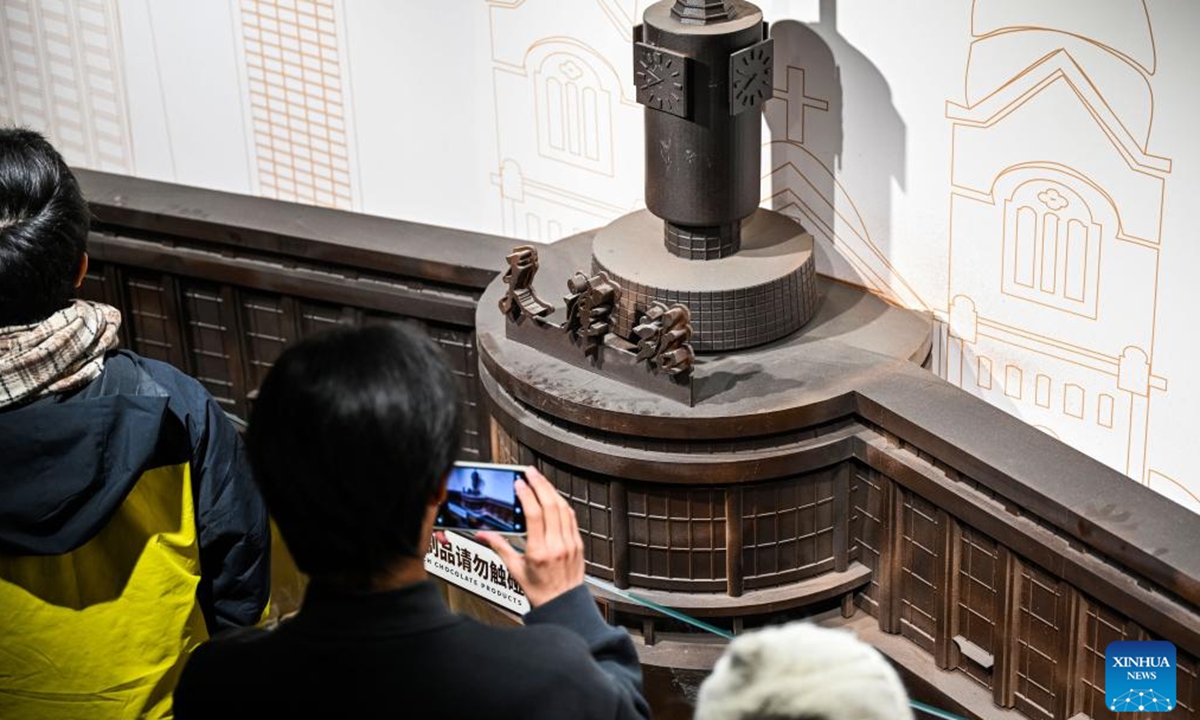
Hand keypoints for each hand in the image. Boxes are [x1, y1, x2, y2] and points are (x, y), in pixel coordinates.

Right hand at [477, 466, 583, 607]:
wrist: (563, 604)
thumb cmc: (539, 590)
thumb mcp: (515, 570)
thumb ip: (499, 547)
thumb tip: (482, 534)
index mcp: (539, 552)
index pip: (534, 514)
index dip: (526, 495)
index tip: (519, 483)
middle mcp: (557, 545)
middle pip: (550, 505)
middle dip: (539, 484)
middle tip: (530, 472)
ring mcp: (570, 543)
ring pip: (563, 508)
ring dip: (551, 490)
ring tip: (540, 480)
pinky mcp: (578, 543)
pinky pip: (571, 517)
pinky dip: (562, 503)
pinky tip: (554, 497)